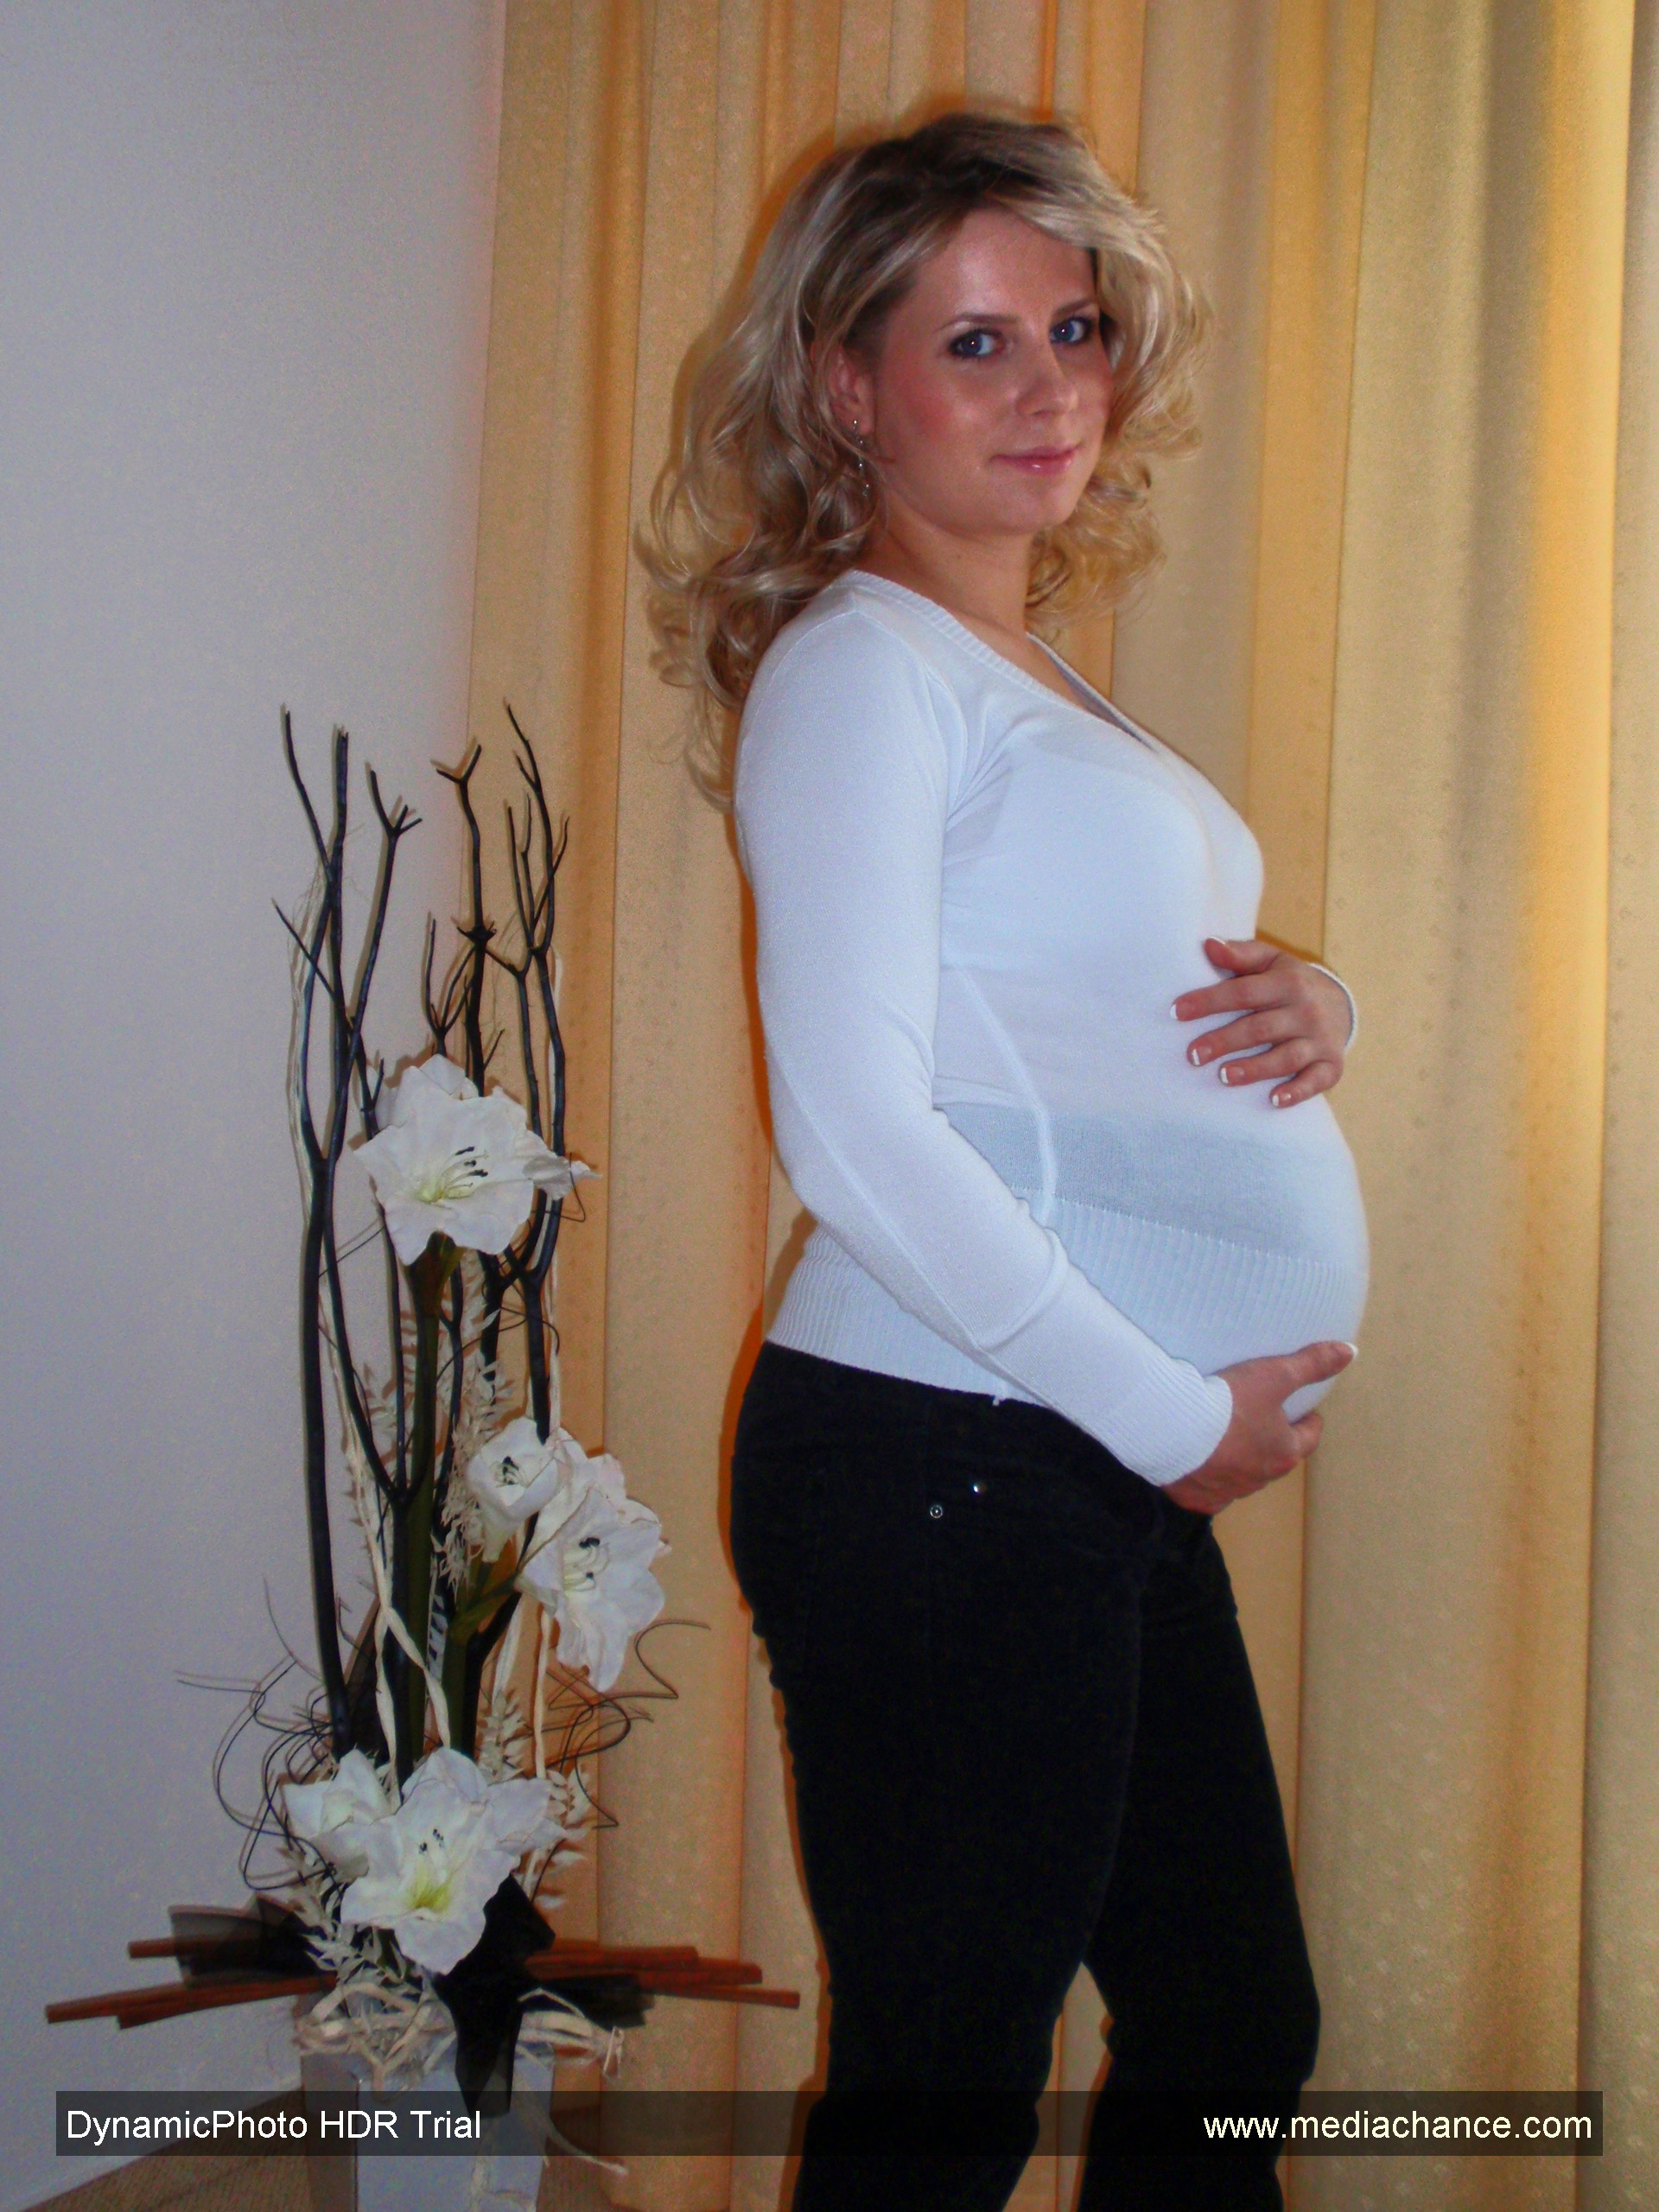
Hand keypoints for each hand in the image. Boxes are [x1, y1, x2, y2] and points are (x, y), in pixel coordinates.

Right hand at [1161, 1340, 1355, 1515]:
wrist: (1173, 1431)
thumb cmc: (1230, 1404)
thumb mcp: (1274, 1376)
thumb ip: (1311, 1364)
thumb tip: (1350, 1351)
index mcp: (1285, 1453)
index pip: (1309, 1438)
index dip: (1309, 1421)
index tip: (1305, 1410)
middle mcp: (1262, 1479)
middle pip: (1277, 1458)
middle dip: (1274, 1440)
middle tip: (1262, 1416)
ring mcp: (1229, 1493)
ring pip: (1244, 1476)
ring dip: (1242, 1459)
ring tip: (1227, 1435)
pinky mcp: (1199, 1500)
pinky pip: (1211, 1491)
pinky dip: (1210, 1478)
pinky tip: (1200, 1462)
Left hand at [1172, 938, 1352, 1107]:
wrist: (1340, 1005)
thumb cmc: (1290, 983)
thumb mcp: (1270, 961)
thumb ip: (1240, 955)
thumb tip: (1208, 945)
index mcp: (1287, 983)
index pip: (1243, 992)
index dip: (1209, 1001)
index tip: (1177, 1012)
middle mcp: (1305, 1011)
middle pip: (1261, 1028)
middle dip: (1225, 1041)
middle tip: (1193, 1055)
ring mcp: (1320, 1040)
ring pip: (1286, 1057)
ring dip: (1255, 1068)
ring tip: (1224, 1076)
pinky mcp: (1330, 1065)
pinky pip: (1316, 1080)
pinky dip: (1297, 1091)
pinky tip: (1274, 1099)